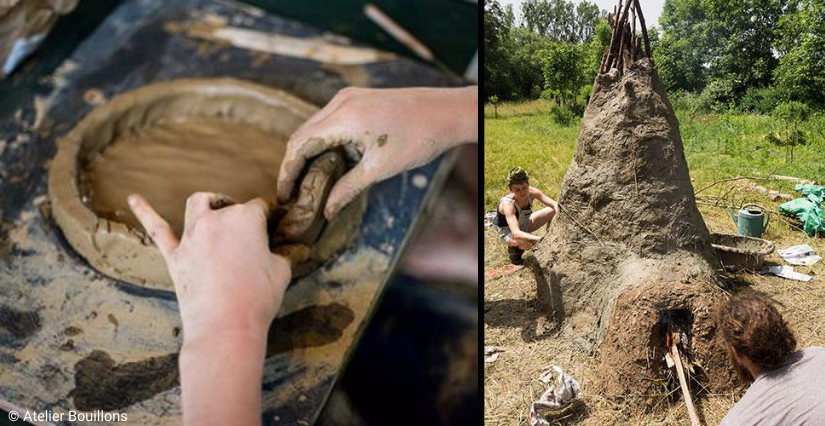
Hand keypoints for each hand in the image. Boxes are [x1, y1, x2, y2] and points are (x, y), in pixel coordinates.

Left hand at [127, 192, 290, 343]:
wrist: (226, 327)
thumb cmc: (258, 298)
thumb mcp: (282, 271)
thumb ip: (283, 254)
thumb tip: (290, 250)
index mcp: (246, 218)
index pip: (260, 207)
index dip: (268, 217)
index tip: (273, 226)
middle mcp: (216, 219)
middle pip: (230, 206)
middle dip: (240, 214)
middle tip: (249, 233)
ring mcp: (192, 236)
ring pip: (197, 204)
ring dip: (209, 203)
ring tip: (215, 209)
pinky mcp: (175, 255)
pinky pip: (157, 229)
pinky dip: (145, 212)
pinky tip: (134, 199)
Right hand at [277, 85, 477, 218]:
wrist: (446, 112)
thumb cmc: (418, 139)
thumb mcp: (380, 169)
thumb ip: (348, 189)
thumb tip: (327, 211)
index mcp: (344, 117)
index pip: (299, 144)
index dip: (287, 171)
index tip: (284, 195)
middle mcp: (341, 102)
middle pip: (302, 135)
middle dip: (294, 165)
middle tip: (293, 194)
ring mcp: (348, 97)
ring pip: (314, 128)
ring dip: (309, 154)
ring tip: (307, 184)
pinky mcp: (357, 99)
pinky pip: (329, 121)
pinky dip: (324, 143)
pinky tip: (328, 165)